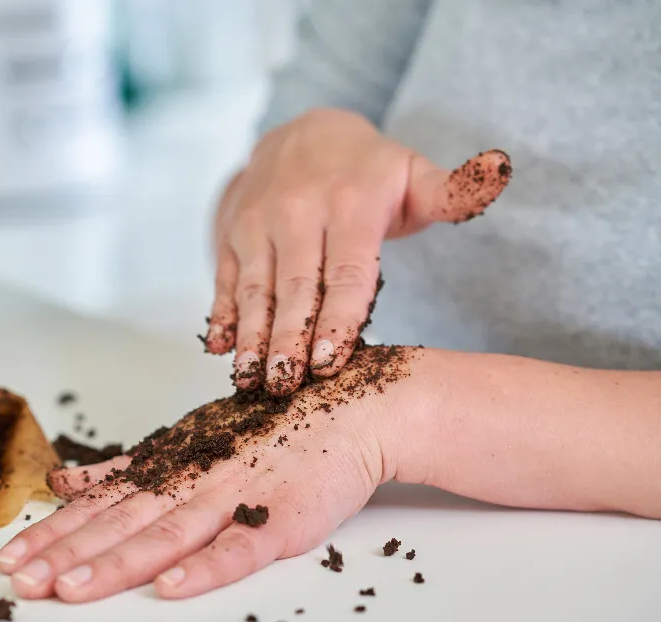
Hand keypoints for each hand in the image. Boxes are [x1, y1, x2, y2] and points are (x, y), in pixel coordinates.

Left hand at [0, 346, 422, 601]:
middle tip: (21, 583)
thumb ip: (128, 469)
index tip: (9, 557)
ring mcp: (237, 498)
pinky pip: (239, 548)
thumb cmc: (270, 429)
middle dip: (66, 554)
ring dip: (115, 564)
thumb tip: (65, 482)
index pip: (99, 506)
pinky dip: (204, 567)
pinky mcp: (282, 518)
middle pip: (119, 524)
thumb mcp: (189, 442)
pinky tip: (170, 588)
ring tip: (70, 590)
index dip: (53, 532)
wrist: (358, 406)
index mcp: (169, 467)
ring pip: (165, 536)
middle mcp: (192, 480)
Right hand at [205, 108, 509, 394]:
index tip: (328, 362)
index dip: (337, 318)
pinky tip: (219, 348)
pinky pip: (225, 280)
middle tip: (285, 386)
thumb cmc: (366, 171)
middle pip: (293, 288)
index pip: (345, 271)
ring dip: (251, 337)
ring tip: (249, 380)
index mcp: (349, 204)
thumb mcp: (413, 173)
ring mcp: (257, 225)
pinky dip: (221, 314)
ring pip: (255, 289)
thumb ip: (455, 189)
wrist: (298, 135)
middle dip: (287, 340)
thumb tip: (501, 171)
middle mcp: (296, 212)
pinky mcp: (231, 237)